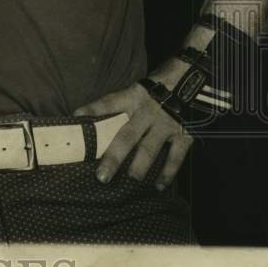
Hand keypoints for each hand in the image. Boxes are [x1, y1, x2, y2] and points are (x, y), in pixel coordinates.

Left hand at [73, 80, 192, 190]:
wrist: (190, 80)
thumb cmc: (157, 86)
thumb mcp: (137, 89)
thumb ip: (121, 104)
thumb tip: (92, 117)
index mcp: (133, 98)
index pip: (109, 103)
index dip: (93, 109)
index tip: (77, 117)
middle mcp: (147, 113)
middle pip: (127, 136)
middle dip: (114, 157)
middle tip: (102, 176)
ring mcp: (165, 125)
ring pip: (149, 149)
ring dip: (139, 167)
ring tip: (130, 182)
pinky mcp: (183, 134)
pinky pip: (175, 156)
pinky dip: (168, 172)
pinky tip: (158, 186)